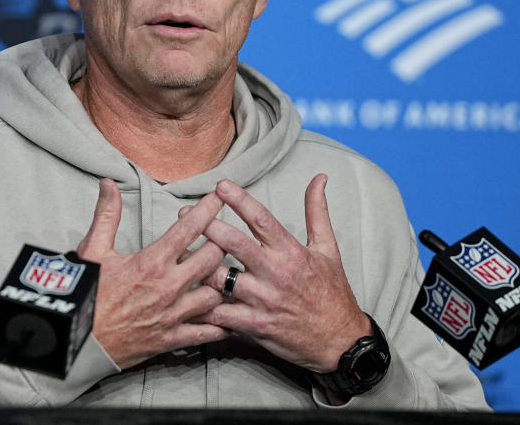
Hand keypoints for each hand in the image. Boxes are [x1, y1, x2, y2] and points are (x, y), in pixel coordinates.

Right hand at [76, 179, 229, 368]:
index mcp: (151, 262)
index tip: (220, 197)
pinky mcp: (172, 339)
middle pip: (212, 258)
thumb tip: (109, 184)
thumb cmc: (84, 294)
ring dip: (222, 282)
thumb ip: (107, 215)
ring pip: (216, 294)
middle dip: (221, 243)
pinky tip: (228, 317)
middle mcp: (168, 287)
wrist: (75, 341)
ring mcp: (173, 315)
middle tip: (224, 236)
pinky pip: (207, 332)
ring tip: (224, 274)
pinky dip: (221, 325)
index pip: (189, 229)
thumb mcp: (93, 250)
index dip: (208, 209)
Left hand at [195, 174, 370, 372]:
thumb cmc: (332, 292)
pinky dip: (203, 304)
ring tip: (180, 253)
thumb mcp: (328, 249)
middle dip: (206, 225)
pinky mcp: (254, 325)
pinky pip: (220, 313)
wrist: (340, 341)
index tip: (220, 185)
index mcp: (290, 252)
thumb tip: (319, 178)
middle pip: (233, 243)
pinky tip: (188, 294)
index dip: (239, 200)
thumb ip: (317, 212)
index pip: (261, 219)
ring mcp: (263, 300)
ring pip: (219, 278)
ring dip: (198, 265)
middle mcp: (275, 273)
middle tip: (185, 213)